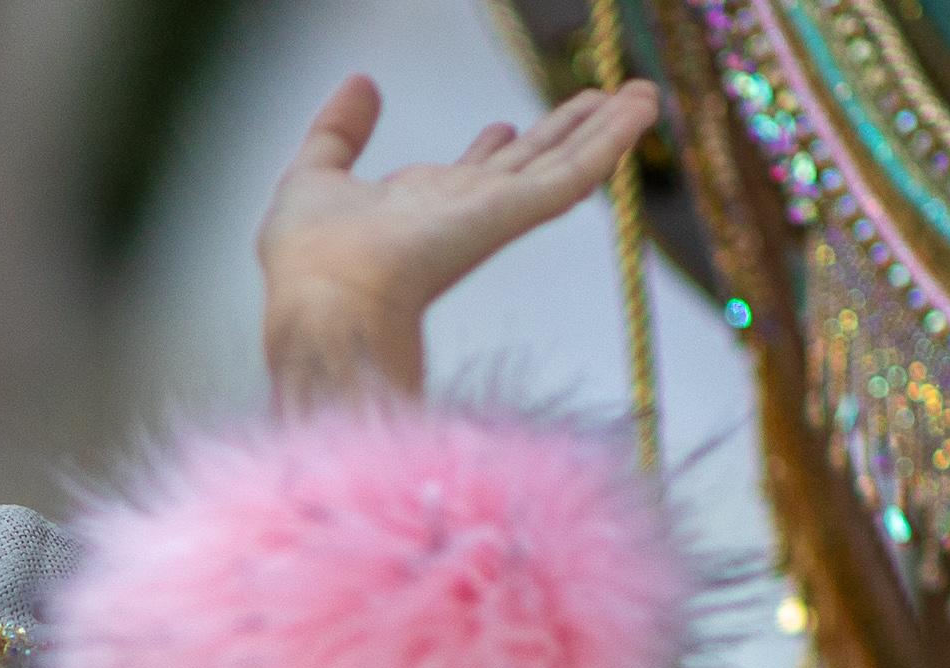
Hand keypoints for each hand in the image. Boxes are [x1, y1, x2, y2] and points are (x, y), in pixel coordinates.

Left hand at [255, 74, 658, 408]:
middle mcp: (465, 213)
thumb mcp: (314, 175)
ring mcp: (494, 214)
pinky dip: (611, 140)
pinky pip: (574, 173)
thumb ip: (338, 131)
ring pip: (563, 164)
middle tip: (599, 101)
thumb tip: (362, 82)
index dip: (491, 149)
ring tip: (642, 98)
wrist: (324, 302)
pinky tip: (639, 113)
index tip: (505, 126)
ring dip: (605, 130)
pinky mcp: (513, 215)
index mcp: (421, 210)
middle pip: (528, 165)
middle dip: (563, 132)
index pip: (469, 176)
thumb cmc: (307, 262)